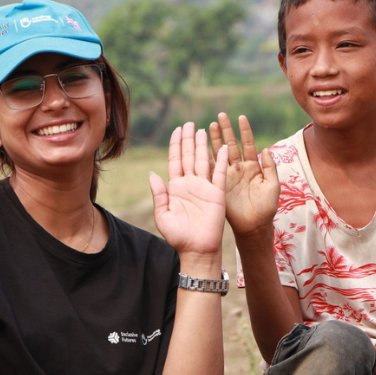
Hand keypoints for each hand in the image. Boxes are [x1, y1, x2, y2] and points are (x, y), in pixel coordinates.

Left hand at [149, 122, 227, 256]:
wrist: (197, 250)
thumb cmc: (178, 237)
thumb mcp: (163, 215)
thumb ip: (158, 194)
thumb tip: (153, 173)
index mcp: (175, 187)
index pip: (175, 160)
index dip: (176, 145)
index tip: (177, 130)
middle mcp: (190, 184)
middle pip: (189, 156)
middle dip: (189, 139)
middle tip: (189, 123)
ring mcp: (204, 188)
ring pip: (203, 161)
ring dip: (203, 145)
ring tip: (203, 129)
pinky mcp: (217, 194)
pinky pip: (219, 174)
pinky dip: (221, 160)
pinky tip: (222, 147)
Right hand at [208, 113, 279, 237]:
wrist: (254, 226)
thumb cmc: (266, 207)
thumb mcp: (272, 186)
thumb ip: (270, 167)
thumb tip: (265, 149)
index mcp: (253, 167)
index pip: (248, 144)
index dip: (244, 131)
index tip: (240, 117)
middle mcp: (239, 168)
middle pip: (231, 144)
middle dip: (226, 130)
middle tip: (220, 115)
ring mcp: (228, 176)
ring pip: (219, 154)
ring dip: (214, 140)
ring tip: (208, 126)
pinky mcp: (219, 185)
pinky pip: (211, 169)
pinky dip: (205, 158)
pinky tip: (199, 147)